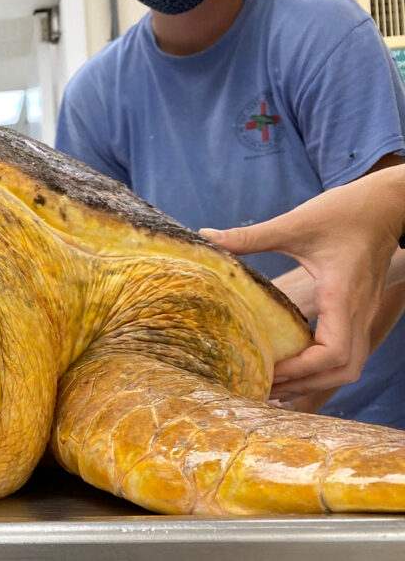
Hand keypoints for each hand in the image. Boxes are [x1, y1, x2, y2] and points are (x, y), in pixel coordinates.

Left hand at [201, 167, 404, 398]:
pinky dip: (324, 366)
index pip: (334, 352)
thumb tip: (205, 235)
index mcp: (342, 295)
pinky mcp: (358, 310)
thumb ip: (251, 235)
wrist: (387, 205)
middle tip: (265, 386)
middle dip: (306, 384)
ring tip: (277, 384)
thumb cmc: (346, 212)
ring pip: (351, 365)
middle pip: (345, 370)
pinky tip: (294, 364)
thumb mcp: (295, 222)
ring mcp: (362, 313)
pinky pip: (349, 351)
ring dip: (316, 379)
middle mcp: (358, 311)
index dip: (302, 369)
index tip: (269, 370)